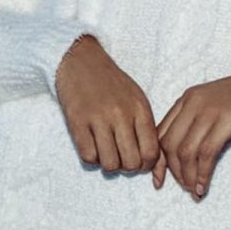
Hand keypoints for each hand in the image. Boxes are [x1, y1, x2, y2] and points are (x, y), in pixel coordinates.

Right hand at [55, 35, 161, 175]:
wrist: (81, 61)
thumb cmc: (113, 84)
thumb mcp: (137, 100)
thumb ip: (146, 128)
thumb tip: (154, 164)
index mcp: (140, 109)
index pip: (151, 152)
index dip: (147, 166)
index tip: (140, 163)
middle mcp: (121, 115)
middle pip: (132, 163)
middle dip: (128, 168)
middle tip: (122, 158)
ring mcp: (98, 119)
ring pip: (110, 164)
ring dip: (109, 165)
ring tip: (107, 153)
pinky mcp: (77, 122)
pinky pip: (88, 157)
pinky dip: (92, 158)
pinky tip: (93, 146)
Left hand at [152, 72, 230, 200]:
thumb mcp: (209, 105)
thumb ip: (192, 122)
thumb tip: (181, 156)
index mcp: (185, 100)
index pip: (160, 133)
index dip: (158, 161)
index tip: (159, 180)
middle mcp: (192, 104)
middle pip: (170, 144)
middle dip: (174, 172)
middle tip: (185, 187)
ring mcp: (208, 111)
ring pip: (186, 151)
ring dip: (188, 176)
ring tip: (194, 190)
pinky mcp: (226, 119)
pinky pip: (207, 152)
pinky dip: (203, 173)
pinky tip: (204, 185)